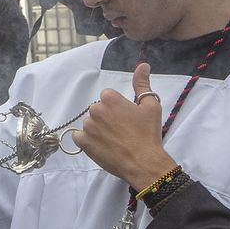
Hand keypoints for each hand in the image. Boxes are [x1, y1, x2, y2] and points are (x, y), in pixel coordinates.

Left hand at [71, 63, 176, 192]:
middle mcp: (95, 110)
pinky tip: (100, 145)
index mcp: (110, 98)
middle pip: (98, 110)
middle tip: (122, 131)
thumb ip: (142, 84)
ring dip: (98, 129)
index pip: (108, 97)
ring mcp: (88, 126)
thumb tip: (142, 65)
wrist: (143, 163)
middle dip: (107, 118)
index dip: (118, 108)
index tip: (126, 119)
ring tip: (114, 141)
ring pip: (90, 123)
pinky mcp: (83, 142)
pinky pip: (79, 137)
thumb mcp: (150, 106)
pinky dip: (87, 140)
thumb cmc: (148, 134)